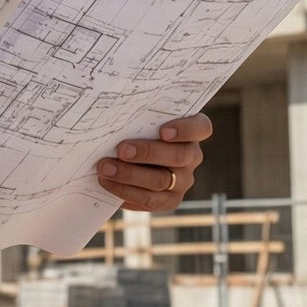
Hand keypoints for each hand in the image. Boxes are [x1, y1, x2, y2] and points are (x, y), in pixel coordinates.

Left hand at [96, 113, 212, 211]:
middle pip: (178, 156)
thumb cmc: (137, 124)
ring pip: (161, 181)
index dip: (185, 130)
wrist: (130, 151)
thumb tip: (113, 105)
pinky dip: (127, 193)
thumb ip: (138, 110)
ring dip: (130, 175)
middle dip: (147, 153)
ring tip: (106, 169)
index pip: (201, 127)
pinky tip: (109, 185)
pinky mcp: (170, 200)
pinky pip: (151, 201)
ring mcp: (183, 180)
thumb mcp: (141, 114)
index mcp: (192, 130)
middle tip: (121, 149)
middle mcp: (192, 155)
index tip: (163, 131)